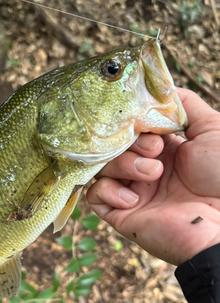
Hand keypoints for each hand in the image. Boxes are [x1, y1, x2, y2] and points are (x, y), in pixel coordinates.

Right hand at [86, 88, 219, 265]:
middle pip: (113, 145)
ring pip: (102, 167)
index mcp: (165, 150)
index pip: (131, 128)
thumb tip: (160, 87)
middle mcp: (145, 168)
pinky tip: (135, 199)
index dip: (134, 123)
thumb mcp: (213, 128)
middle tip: (156, 150)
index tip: (148, 123)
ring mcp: (133, 191)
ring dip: (124, 166)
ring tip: (153, 175)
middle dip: (131, 144)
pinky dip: (110, 191)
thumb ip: (185, 105)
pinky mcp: (122, 214)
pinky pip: (95, 196)